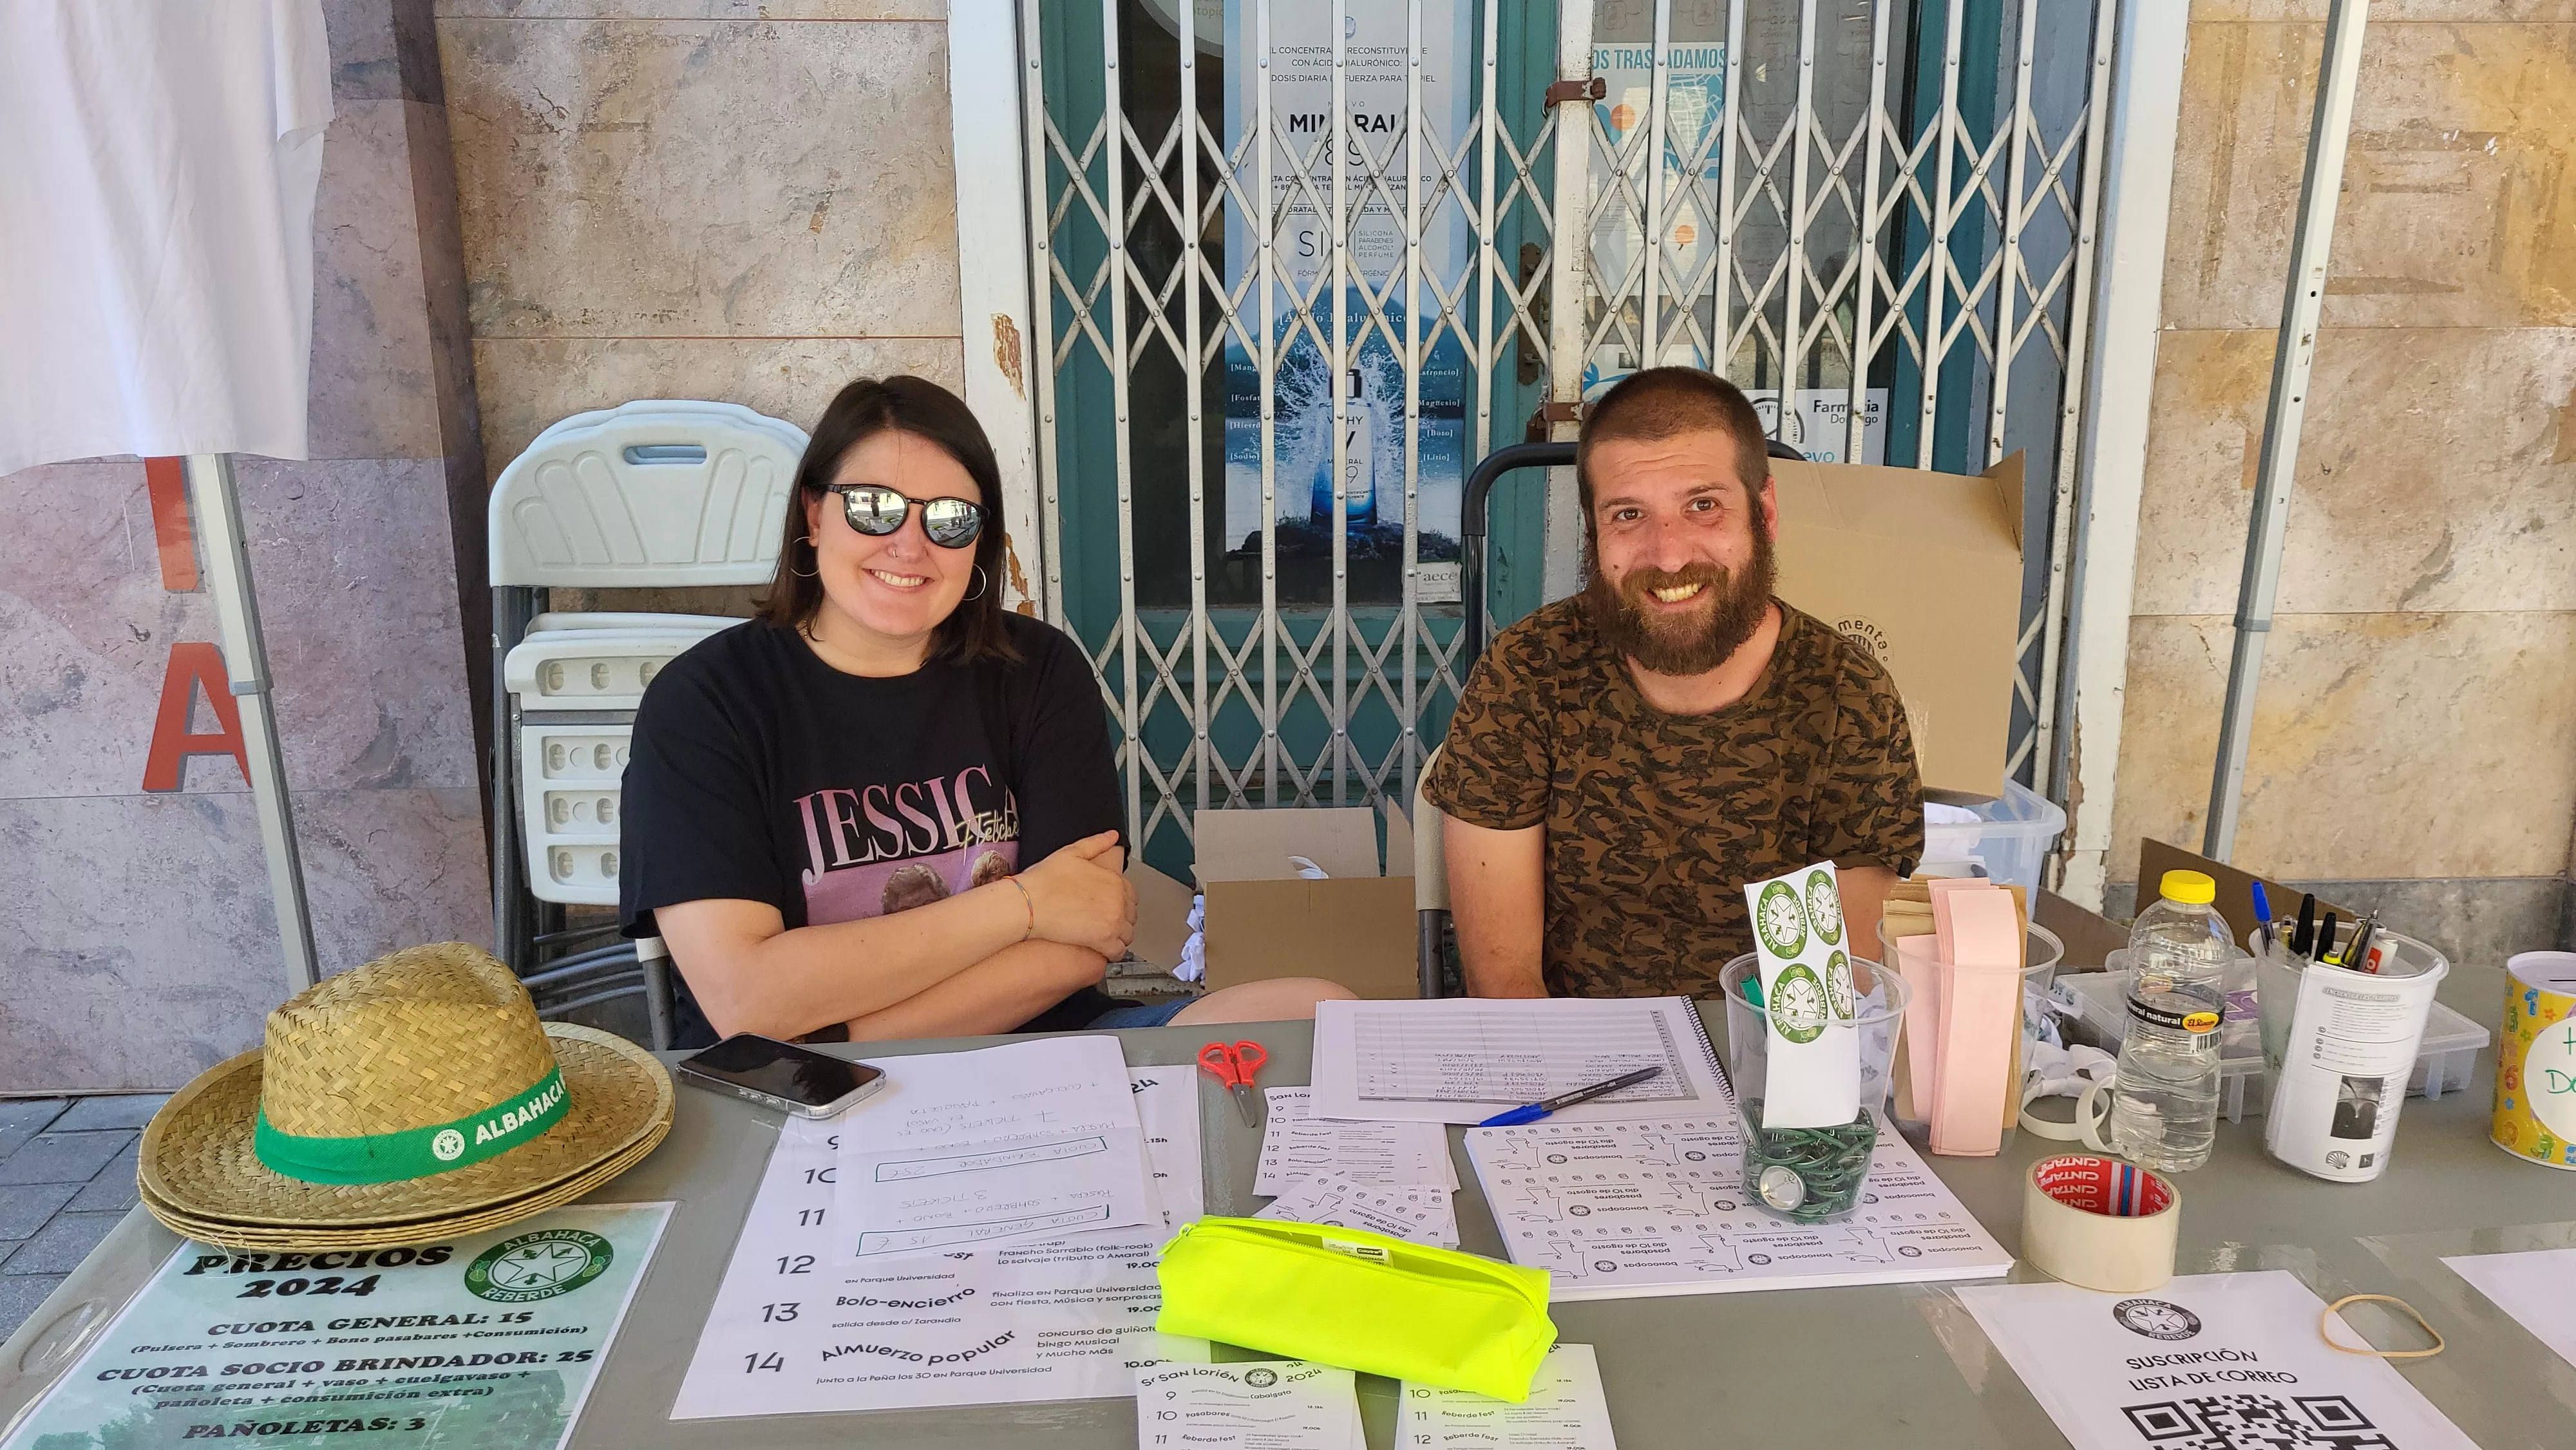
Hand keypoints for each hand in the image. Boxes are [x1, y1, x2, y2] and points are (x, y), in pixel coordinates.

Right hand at [1013, 831, 1135, 959]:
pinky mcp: (1103, 941)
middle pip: (1131, 915)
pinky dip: (1113, 952)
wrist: (1029, 903)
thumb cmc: (1045, 880)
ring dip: (1118, 935)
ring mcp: (1113, 922)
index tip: (1109, 906)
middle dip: (1120, 918)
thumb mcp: (1072, 852)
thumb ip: (1097, 843)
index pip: (1131, 895)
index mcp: (1114, 880)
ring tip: (1102, 935)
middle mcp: (1118, 901)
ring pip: (1128, 934)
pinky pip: (1118, 951)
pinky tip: (1102, 949)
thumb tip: (1112, 836)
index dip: (1120, 901)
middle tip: (1103, 921)